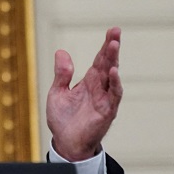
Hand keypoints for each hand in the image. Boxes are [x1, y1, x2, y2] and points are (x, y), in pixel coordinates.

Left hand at [46, 27, 122, 160]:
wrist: (66, 143)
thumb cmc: (63, 120)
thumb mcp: (58, 93)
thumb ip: (62, 74)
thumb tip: (61, 52)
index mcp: (89, 82)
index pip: (99, 60)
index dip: (105, 46)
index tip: (112, 30)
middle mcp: (99, 87)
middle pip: (108, 63)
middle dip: (112, 47)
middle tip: (116, 31)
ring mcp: (105, 98)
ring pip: (112, 76)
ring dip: (114, 60)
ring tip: (113, 45)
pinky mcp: (107, 111)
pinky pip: (113, 95)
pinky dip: (114, 83)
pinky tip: (113, 71)